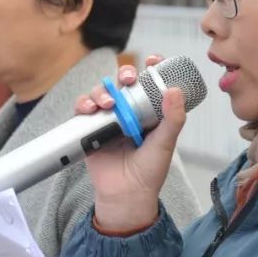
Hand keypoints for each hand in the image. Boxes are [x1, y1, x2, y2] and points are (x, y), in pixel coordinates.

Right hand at [76, 55, 185, 231]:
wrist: (126, 195)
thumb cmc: (149, 172)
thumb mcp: (165, 144)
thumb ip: (172, 119)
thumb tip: (174, 90)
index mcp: (149, 113)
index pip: (150, 84)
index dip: (151, 69)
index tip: (152, 61)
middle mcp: (128, 112)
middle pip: (123, 82)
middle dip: (124, 74)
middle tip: (128, 79)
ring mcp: (108, 119)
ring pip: (102, 92)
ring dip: (103, 90)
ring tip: (109, 102)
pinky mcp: (90, 129)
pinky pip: (83, 109)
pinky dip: (84, 104)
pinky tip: (90, 109)